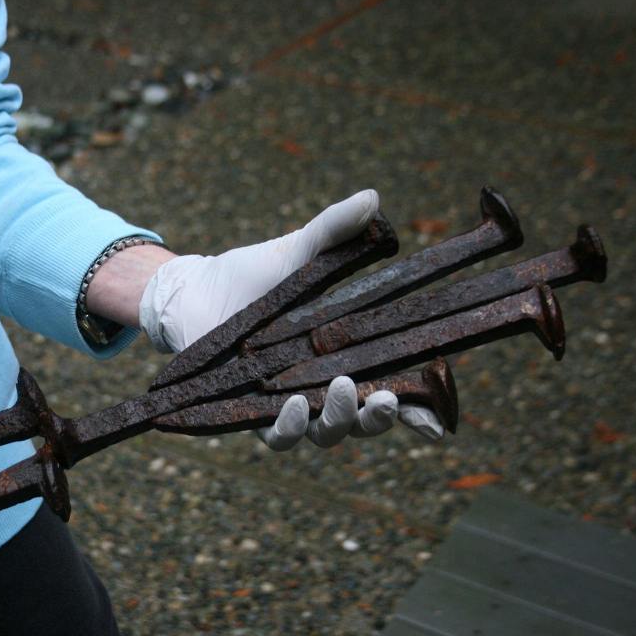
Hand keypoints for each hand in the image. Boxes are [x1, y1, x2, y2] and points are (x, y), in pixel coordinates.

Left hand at [137, 189, 444, 448]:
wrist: (198, 290)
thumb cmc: (255, 275)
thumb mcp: (299, 251)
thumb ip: (334, 230)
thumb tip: (372, 199)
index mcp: (347, 353)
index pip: (391, 386)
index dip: (418, 411)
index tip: (438, 422)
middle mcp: (322, 385)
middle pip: (364, 420)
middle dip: (380, 417)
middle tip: (386, 398)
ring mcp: (289, 402)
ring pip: (326, 432)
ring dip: (340, 420)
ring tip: (344, 390)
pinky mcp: (251, 411)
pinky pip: (278, 435)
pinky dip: (290, 427)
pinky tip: (293, 406)